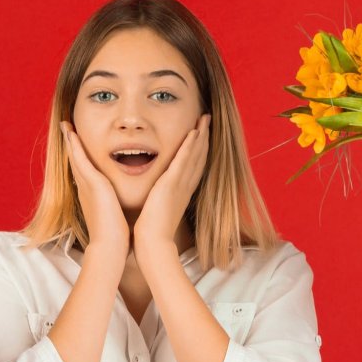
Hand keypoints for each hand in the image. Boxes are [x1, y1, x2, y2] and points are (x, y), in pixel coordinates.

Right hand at [61, 121, 128, 256]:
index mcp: (92, 195)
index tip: (77, 144)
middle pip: (76, 162)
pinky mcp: (92, 184)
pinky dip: (75, 145)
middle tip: (66, 128)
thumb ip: (116, 209)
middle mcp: (85, 189)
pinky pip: (80, 159)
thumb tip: (122, 209)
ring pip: (75, 157)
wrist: (110, 247)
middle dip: (71, 145)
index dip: (80, 156)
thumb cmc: (115, 237)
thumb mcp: (114, 217)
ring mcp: (86, 185)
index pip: (85, 171)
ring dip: (70, 140)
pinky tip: (71, 132)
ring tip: (66, 125)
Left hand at [133, 115, 210, 248]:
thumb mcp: (158, 212)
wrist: (153, 243)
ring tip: (205, 118)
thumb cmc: (153, 233)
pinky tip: (194, 131)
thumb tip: (153, 200)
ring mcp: (180, 185)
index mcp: (181, 193)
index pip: (193, 167)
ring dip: (201, 135)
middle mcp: (184, 187)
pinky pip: (184, 160)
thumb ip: (158, 203)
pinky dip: (190, 146)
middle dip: (204, 138)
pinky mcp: (172, 184)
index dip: (199, 151)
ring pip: (195, 155)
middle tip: (208, 120)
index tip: (201, 136)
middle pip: (199, 157)